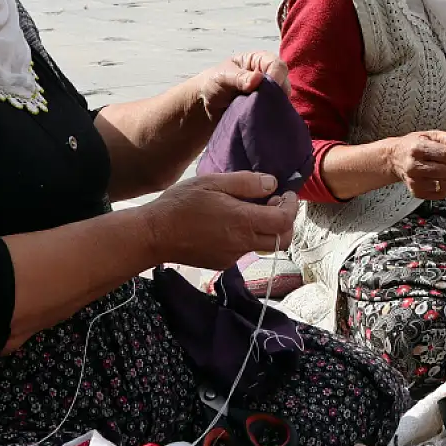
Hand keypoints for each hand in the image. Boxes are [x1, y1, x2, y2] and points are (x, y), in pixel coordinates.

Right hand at [142, 172, 298, 267]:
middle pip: (282, 239)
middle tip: (273, 203)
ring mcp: (232, 257)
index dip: (291, 206)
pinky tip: (228, 223)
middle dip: (285, 221)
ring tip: (247, 210)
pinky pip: (244, 250)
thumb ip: (246, 183)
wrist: (153, 235)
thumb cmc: (180, 204)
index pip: (284, 220)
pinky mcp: (222, 263)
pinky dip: (246, 236)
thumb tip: (272, 184)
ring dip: (265, 229)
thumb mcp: (212, 182)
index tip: (286, 194)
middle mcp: (242, 244)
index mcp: (243, 222)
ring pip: (263, 245)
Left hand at [193, 51, 290, 123]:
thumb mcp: (222, 76)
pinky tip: (261, 121)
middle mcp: (268, 77)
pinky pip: (275, 114)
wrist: (204, 105)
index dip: (276, 76)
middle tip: (263, 104)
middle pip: (283, 83)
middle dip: (276, 94)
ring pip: (281, 101)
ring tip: (258, 113)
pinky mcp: (266, 111)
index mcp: (259, 61)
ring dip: (273, 107)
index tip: (269, 89)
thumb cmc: (213, 83)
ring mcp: (268, 95)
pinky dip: (270, 117)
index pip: (277, 65)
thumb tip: (258, 79)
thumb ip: (239, 77)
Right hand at [388, 131, 445, 200]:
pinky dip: (444, 186)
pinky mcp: (416, 191)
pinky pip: (440, 193)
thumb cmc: (414, 145)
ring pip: (445, 183)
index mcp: (418, 148)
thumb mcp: (432, 135)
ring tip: (445, 168)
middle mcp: (414, 166)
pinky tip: (440, 178)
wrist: (394, 158)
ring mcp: (414, 180)